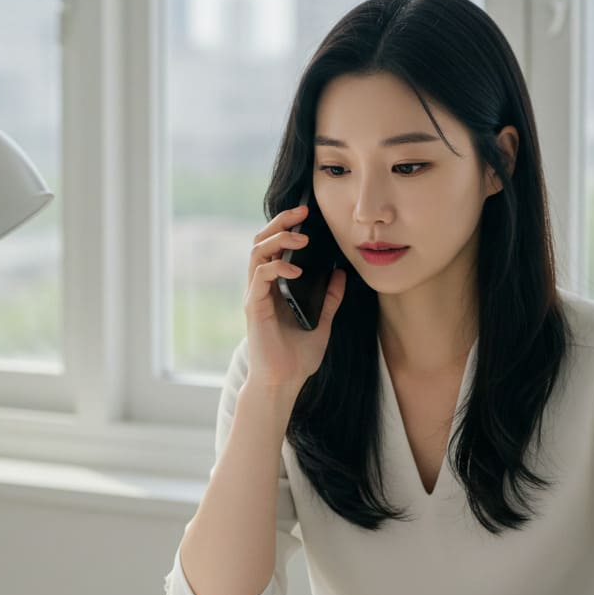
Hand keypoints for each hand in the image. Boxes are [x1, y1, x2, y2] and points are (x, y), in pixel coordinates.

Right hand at [244, 204, 346, 391]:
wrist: (284, 383)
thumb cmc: (297, 358)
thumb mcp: (323, 322)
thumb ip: (330, 298)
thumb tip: (340, 273)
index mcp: (275, 288)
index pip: (275, 248)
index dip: (287, 227)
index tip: (307, 215)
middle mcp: (262, 287)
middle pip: (262, 241)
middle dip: (280, 222)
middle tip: (302, 211)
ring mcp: (255, 295)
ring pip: (258, 253)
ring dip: (279, 240)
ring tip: (301, 238)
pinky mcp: (253, 306)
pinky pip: (260, 276)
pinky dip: (277, 267)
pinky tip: (295, 270)